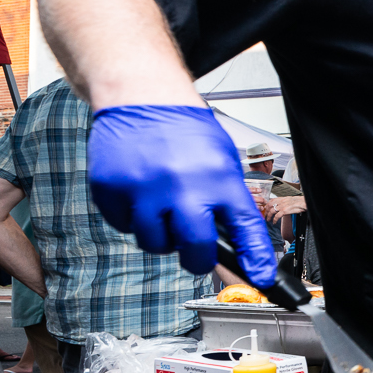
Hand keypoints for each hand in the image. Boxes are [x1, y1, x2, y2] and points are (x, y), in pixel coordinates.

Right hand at [87, 105, 276, 284]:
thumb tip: (240, 246)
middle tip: (193, 248)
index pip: (245, 228)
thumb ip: (226, 200)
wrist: (142, 95)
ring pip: (154, 243)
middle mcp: (181, 185)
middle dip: (196, 257)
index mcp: (217, 177)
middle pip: (194, 251)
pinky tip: (139, 191)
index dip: (255, 259)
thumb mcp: (221, 159)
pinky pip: (122, 225)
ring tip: (162, 205)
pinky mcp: (112, 188)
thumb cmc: (183, 128)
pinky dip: (131, 216)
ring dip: (160, 234)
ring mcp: (143, 189)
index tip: (261, 276)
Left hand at [264, 195, 306, 223]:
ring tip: (268, 220)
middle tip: (265, 215)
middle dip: (266, 211)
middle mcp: (281, 201)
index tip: (266, 209)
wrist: (304, 202)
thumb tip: (281, 205)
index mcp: (282, 198)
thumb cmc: (299, 202)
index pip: (271, 200)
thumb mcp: (290, 200)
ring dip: (268, 216)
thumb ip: (284, 202)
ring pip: (271, 211)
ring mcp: (282, 206)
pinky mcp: (285, 211)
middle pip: (269, 205)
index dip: (267, 205)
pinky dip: (274, 220)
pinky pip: (277, 216)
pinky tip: (274, 222)